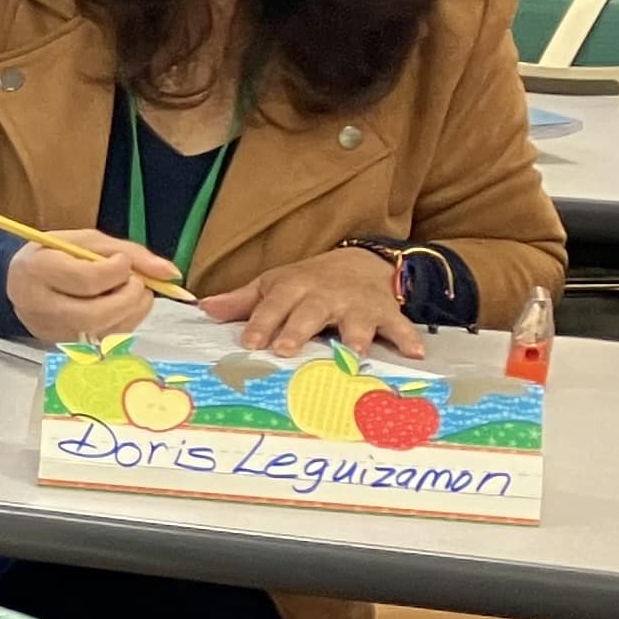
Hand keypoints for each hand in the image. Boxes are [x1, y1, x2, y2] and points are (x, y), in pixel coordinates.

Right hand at [4, 228, 180, 341]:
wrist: (22, 281)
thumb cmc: (55, 255)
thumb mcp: (88, 241)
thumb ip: (131, 253)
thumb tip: (172, 273)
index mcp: (38, 270)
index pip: (87, 279)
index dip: (117, 270)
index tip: (121, 261)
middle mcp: (39, 306)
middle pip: (94, 314)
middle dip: (129, 297)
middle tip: (137, 282)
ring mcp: (50, 330)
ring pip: (102, 331)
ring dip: (132, 311)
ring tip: (132, 292)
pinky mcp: (62, 344)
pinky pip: (104, 340)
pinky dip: (124, 322)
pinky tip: (121, 306)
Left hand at [203, 247, 422, 359]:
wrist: (359, 263)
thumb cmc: (307, 283)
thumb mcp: (273, 285)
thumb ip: (242, 301)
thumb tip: (204, 308)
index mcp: (294, 287)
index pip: (273, 304)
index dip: (261, 322)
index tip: (249, 342)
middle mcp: (325, 295)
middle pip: (311, 311)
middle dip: (299, 329)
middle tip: (286, 349)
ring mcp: (357, 304)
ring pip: (355, 320)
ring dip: (355, 336)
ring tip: (352, 355)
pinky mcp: (385, 312)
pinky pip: (398, 325)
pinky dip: (407, 338)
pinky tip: (414, 354)